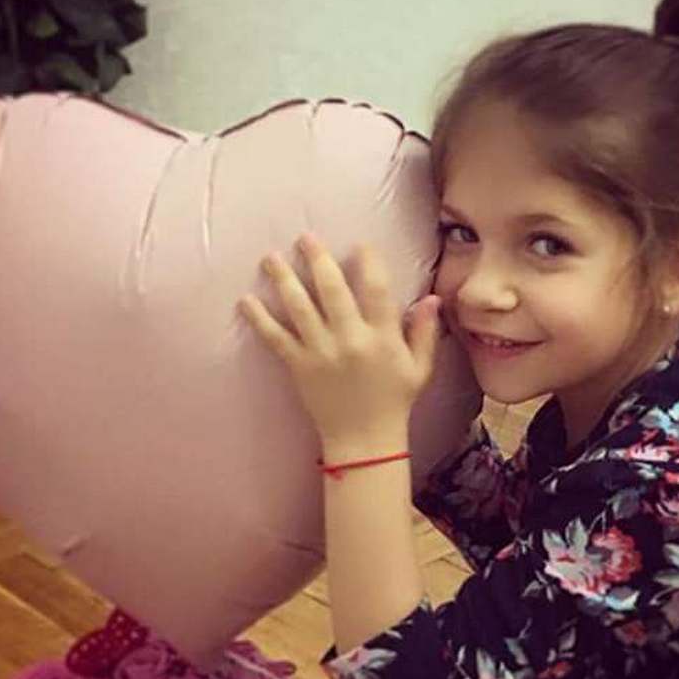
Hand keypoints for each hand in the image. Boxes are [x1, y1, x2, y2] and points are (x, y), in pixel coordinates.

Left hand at [237, 232, 441, 444]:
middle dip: (317, 260)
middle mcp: (351, 340)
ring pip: (300, 307)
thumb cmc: (394, 402)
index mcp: (383, 337)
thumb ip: (425, 332)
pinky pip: (276, 338)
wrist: (364, 441)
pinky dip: (260, 318)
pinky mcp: (299, 367)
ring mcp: (321, 352)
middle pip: (332, 290)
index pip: (376, 290)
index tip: (359, 244)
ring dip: (284, 279)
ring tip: (270, 257)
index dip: (368, 262)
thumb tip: (432, 298)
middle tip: (305, 237)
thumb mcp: (419, 368)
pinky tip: (246, 299)